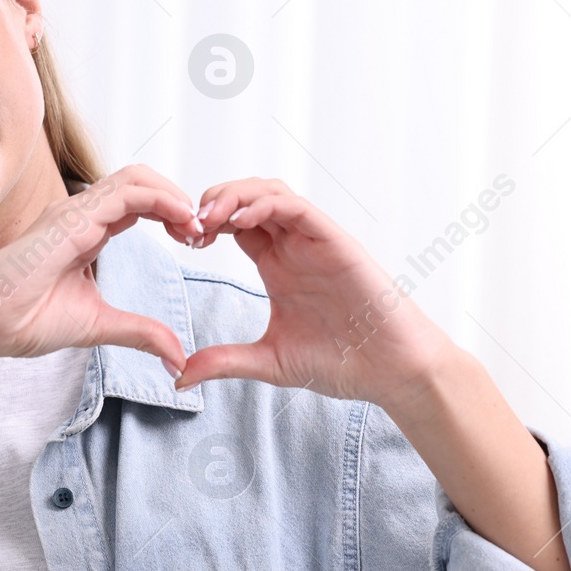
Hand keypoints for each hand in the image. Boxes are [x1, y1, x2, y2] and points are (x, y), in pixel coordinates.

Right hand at [0, 164, 201, 369]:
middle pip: (142, 184)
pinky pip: (127, 192)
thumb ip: (140, 333)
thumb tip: (178, 358)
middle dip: (178, 201)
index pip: (138, 205)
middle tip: (203, 231)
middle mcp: (82, 215)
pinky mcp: (73, 217)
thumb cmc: (24, 320)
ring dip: (174, 196)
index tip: (195, 241)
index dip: (172, 216)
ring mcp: (75, 211)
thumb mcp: (100, 326)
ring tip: (196, 224)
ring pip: (137, 179)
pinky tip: (181, 220)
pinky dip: (161, 199)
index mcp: (86, 232)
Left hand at [172, 177, 456, 406]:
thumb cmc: (342, 362)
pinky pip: (297, 208)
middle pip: (246, 199)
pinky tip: (239, 219)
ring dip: (233, 196)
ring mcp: (314, 241)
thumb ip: (224, 362)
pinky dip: (265, 205)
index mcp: (277, 266)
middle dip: (211, 202)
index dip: (203, 225)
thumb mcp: (269, 361)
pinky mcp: (336, 241)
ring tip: (205, 216)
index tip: (181, 241)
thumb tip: (179, 377)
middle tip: (185, 224)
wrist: (391, 372)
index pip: (234, 225)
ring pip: (269, 193)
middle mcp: (293, 246)